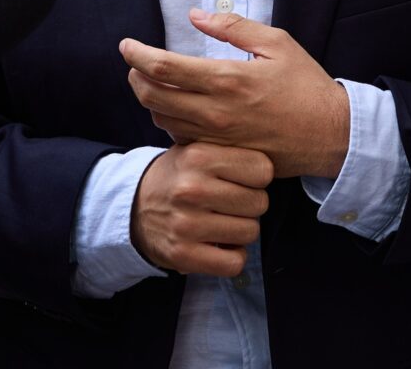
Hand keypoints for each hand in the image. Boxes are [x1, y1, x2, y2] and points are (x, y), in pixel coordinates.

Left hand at [121, 10, 348, 179]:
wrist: (331, 134)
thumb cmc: (306, 85)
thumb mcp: (277, 43)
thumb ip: (233, 26)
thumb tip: (196, 15)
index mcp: (227, 79)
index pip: (163, 68)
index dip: (137, 55)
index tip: (126, 46)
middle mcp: (216, 112)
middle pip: (152, 97)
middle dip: (135, 77)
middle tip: (135, 64)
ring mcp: (217, 138)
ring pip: (162, 120)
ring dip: (150, 100)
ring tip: (153, 84)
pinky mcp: (222, 154)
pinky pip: (181, 139)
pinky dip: (170, 121)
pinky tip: (177, 108)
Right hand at [130, 141, 273, 276]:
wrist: (134, 207)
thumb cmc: (179, 176)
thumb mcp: (197, 148)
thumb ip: (231, 148)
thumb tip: (276, 158)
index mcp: (198, 156)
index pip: (263, 169)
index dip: (257, 177)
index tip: (242, 179)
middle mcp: (191, 189)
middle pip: (260, 202)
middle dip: (251, 204)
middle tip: (231, 203)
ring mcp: (186, 224)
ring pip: (251, 232)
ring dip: (242, 230)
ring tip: (222, 221)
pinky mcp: (183, 255)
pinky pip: (234, 263)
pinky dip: (232, 257)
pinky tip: (220, 246)